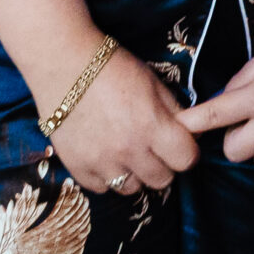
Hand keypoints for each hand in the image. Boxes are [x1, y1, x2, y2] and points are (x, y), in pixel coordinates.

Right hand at [46, 47, 198, 196]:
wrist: (63, 64)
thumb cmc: (113, 68)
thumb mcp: (153, 83)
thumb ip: (174, 111)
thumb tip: (190, 134)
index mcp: (152, 126)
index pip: (186, 160)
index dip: (186, 152)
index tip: (179, 145)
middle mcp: (128, 150)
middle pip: (161, 180)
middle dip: (162, 165)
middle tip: (152, 148)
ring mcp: (101, 162)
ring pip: (131, 188)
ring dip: (134, 173)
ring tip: (126, 152)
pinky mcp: (77, 168)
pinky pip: (101, 188)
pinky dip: (105, 176)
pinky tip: (104, 155)